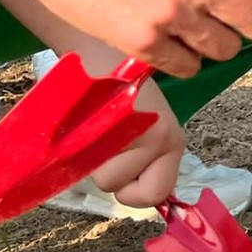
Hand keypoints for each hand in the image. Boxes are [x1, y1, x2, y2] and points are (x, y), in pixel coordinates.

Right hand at [84, 78, 186, 208]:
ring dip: (92, 161)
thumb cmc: (116, 95)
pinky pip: (87, 160)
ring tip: (95, 129)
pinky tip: (85, 124)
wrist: (98, 56)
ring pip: (103, 178)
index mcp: (173, 143)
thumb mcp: (143, 129)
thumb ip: (142, 160)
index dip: (132, 192)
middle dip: (108, 176)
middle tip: (105, 144)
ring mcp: (141, 130)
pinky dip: (78, 150)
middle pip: (123, 192)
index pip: (155, 195)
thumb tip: (128, 192)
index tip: (122, 172)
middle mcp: (163, 138)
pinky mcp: (113, 121)